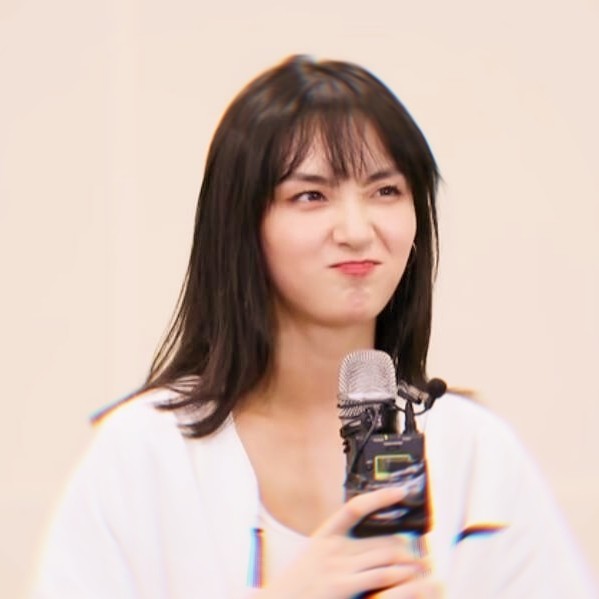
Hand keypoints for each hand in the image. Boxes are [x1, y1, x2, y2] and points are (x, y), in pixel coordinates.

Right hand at [255, 487, 430, 598]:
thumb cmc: (298, 585)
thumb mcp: (314, 557)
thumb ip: (336, 547)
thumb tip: (364, 541)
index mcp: (325, 536)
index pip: (355, 507)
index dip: (379, 497)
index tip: (399, 492)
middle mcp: (333, 548)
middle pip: (380, 537)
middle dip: (405, 543)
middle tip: (422, 547)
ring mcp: (338, 567)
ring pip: (385, 555)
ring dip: (408, 561)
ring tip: (422, 565)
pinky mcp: (344, 586)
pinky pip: (381, 575)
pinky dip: (399, 576)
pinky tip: (410, 578)